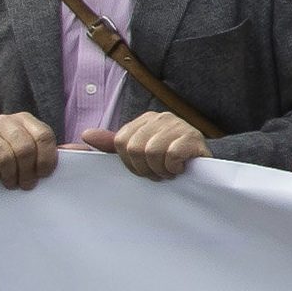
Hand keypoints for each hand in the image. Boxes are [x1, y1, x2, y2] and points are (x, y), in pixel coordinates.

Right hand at [0, 110, 63, 189]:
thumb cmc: (11, 156)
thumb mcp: (33, 150)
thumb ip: (53, 151)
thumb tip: (77, 151)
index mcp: (26, 120)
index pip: (43, 136)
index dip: (46, 159)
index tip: (43, 176)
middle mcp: (6, 121)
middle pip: (24, 148)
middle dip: (27, 172)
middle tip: (26, 185)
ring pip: (4, 156)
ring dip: (10, 175)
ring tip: (11, 183)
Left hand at [90, 111, 210, 180]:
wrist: (206, 165)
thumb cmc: (170, 159)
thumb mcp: (139, 150)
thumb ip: (112, 143)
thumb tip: (85, 135)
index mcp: (146, 119)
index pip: (121, 142)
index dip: (129, 163)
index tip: (144, 169)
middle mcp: (161, 117)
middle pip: (134, 148)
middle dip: (145, 168)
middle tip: (158, 172)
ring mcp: (178, 125)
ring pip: (151, 152)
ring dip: (160, 170)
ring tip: (169, 171)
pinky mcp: (193, 137)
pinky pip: (171, 155)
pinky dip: (173, 168)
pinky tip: (180, 168)